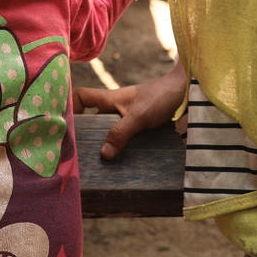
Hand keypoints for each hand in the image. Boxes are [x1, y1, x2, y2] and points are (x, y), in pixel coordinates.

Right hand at [73, 62, 187, 159]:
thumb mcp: (139, 116)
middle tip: (82, 155)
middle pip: (92, 119)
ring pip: (110, 131)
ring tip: (101, 165)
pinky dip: (124, 149)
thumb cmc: (162, 96)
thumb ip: (120, 133)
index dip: (71, 107)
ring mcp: (129, 117)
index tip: (67, 125)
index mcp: (110, 99)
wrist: (189, 91)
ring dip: (107, 145)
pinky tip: (124, 164)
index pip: (82, 97)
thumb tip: (103, 155)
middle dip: (87, 135)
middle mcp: (116, 108)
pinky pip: (126, 138)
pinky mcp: (142, 126)